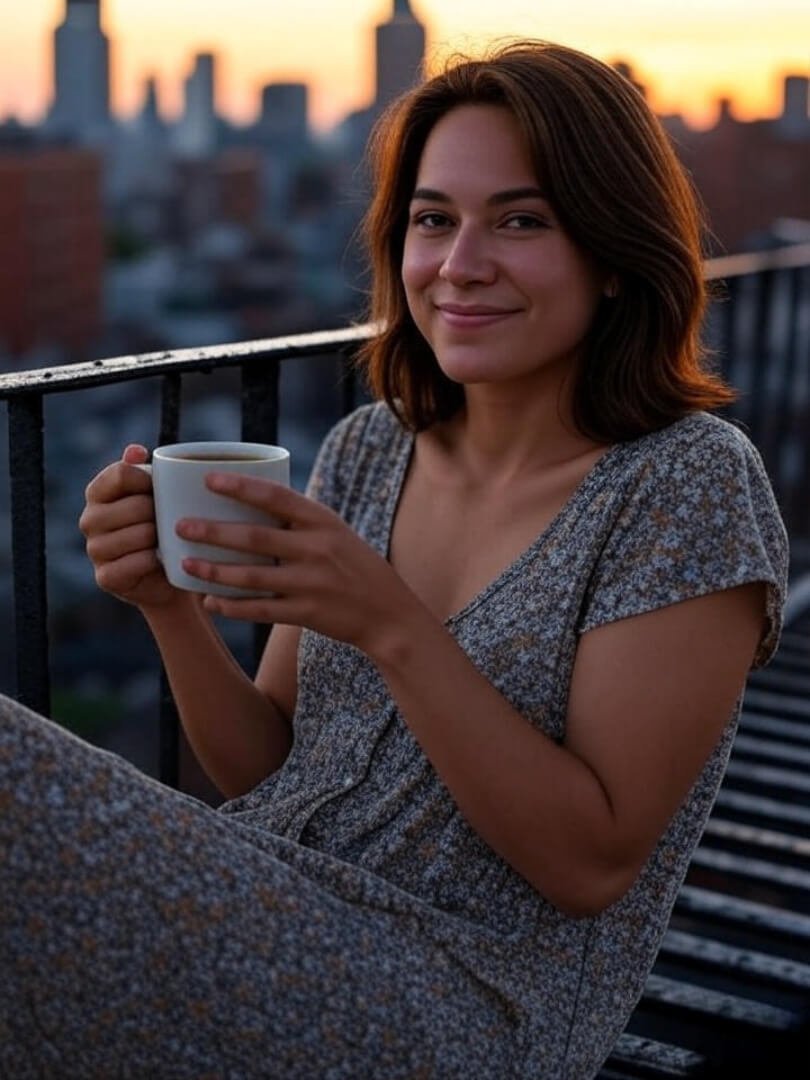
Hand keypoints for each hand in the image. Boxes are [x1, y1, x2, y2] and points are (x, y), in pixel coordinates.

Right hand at [79, 444, 183, 610]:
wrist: (168, 574)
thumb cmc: (162, 526)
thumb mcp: (156, 494)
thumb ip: (144, 469)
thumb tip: (135, 450)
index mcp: (98, 492)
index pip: (121, 474)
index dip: (149, 481)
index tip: (163, 490)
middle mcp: (90, 519)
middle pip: (134, 505)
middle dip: (159, 513)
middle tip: (171, 520)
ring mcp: (94, 549)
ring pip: (138, 534)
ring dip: (160, 537)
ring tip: (168, 539)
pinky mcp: (105, 577)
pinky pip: (136, 562)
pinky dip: (154, 560)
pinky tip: (161, 559)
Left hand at [177, 472, 418, 652]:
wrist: (389, 613)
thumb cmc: (356, 567)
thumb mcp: (336, 533)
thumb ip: (300, 520)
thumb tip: (251, 496)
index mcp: (323, 521)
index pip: (275, 497)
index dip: (239, 487)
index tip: (207, 479)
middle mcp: (317, 549)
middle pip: (254, 537)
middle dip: (212, 532)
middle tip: (179, 526)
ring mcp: (312, 582)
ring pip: (251, 576)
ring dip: (214, 571)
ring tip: (186, 565)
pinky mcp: (307, 613)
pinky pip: (260, 609)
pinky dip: (232, 606)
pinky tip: (210, 602)